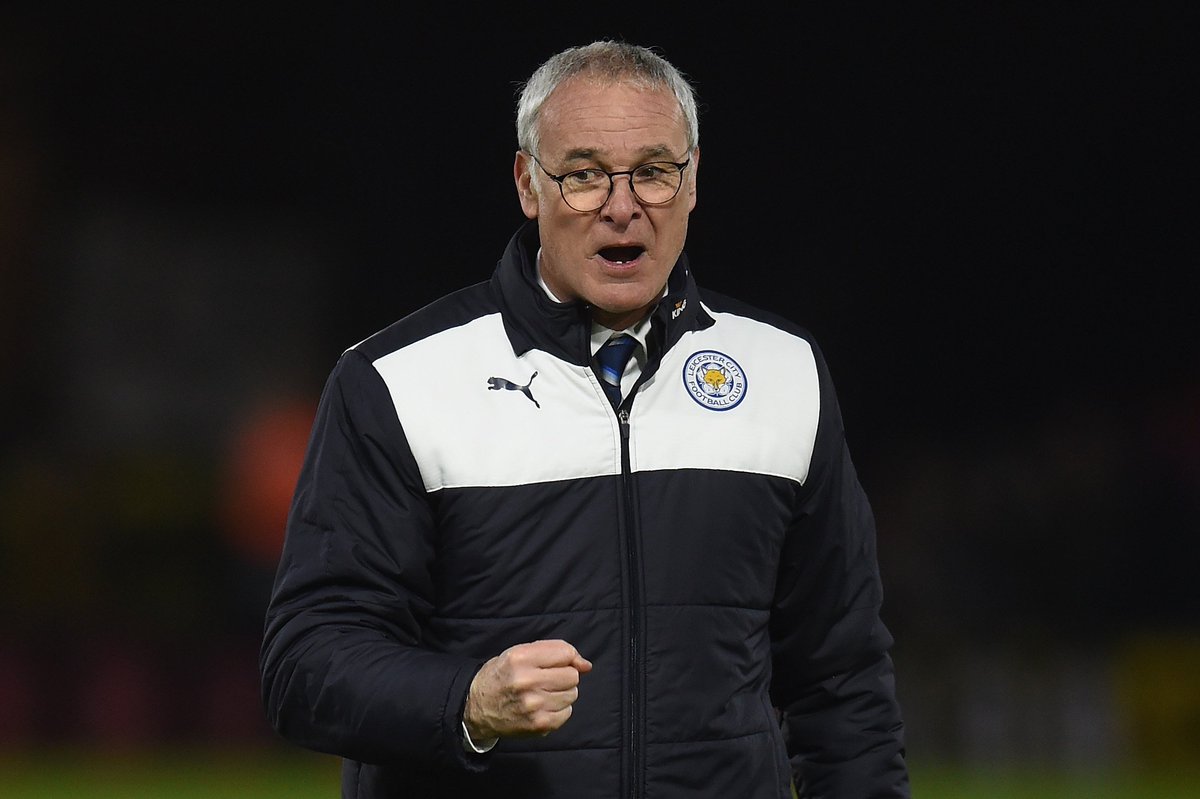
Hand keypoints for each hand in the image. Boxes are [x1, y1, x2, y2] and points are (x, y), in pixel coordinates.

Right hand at [463, 639, 591, 741]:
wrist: (476, 708)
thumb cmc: (501, 676)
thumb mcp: (519, 653)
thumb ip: (554, 651)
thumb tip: (586, 665)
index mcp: (521, 658)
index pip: (565, 652)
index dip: (566, 657)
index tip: (557, 663)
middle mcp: (527, 681)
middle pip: (572, 675)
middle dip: (564, 676)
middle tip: (547, 680)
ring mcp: (534, 705)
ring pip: (572, 694)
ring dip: (562, 693)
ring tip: (543, 694)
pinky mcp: (538, 724)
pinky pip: (567, 713)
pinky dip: (559, 710)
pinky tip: (543, 707)